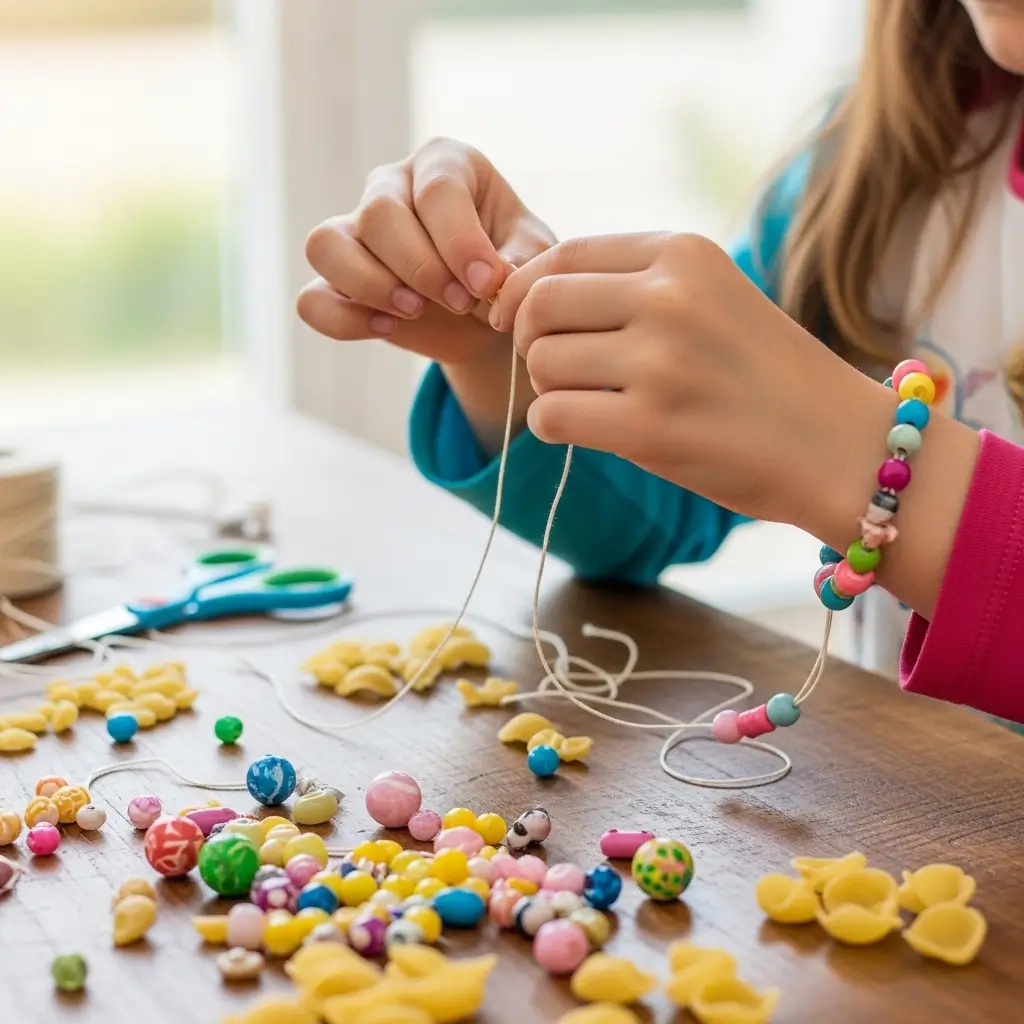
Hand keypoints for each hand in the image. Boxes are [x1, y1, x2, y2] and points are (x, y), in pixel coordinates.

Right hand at [297, 137, 555, 365]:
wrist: (488, 311)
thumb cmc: (511, 267)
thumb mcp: (533, 257)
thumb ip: (523, 260)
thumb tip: (496, 279)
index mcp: (444, 164)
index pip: (437, 189)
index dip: (460, 241)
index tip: (486, 284)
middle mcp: (390, 186)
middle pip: (379, 214)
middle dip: (422, 269)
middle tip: (461, 303)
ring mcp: (353, 230)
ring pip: (327, 245)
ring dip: (372, 286)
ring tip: (415, 310)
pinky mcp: (335, 280)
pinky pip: (311, 299)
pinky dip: (343, 320)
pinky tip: (386, 328)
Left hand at [490, 232, 892, 527]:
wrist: (841, 446)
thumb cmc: (768, 375)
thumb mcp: (713, 298)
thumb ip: (635, 286)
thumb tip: (531, 294)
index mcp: (684, 254)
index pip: (563, 254)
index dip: (525, 289)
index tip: (520, 320)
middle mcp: (669, 298)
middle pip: (539, 305)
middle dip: (530, 339)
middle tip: (555, 368)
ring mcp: (660, 363)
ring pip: (541, 363)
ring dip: (548, 388)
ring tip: (588, 402)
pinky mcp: (650, 427)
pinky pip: (552, 417)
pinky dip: (553, 426)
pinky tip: (584, 431)